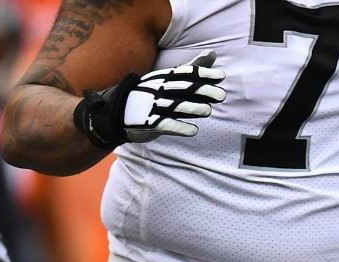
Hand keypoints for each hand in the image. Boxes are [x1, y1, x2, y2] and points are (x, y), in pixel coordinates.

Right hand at [74, 50, 226, 148]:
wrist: (116, 113)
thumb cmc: (150, 95)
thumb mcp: (168, 78)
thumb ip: (191, 68)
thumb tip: (213, 53)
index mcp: (163, 78)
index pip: (184, 73)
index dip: (202, 74)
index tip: (220, 76)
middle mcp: (157, 90)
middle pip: (182, 89)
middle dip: (202, 91)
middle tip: (221, 95)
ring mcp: (151, 107)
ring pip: (174, 106)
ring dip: (191, 107)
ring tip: (207, 110)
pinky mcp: (148, 123)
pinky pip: (164, 125)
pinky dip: (179, 127)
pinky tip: (193, 130)